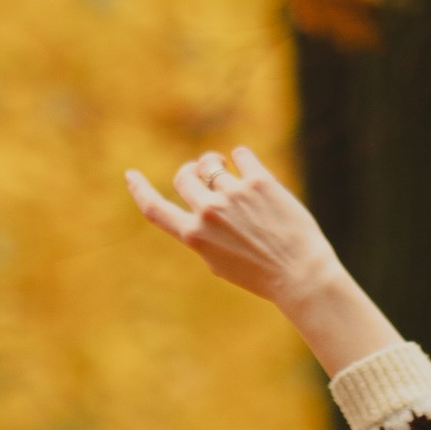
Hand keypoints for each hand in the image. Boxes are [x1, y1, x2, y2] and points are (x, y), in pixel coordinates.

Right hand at [124, 147, 394, 374]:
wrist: (300, 274)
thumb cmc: (261, 274)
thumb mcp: (220, 262)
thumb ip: (203, 233)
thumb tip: (199, 199)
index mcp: (194, 236)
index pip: (155, 208)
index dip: (139, 190)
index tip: (130, 174)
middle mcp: (209, 213)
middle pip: (184, 176)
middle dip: (191, 170)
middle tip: (206, 170)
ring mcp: (234, 195)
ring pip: (213, 164)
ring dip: (217, 163)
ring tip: (230, 168)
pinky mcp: (260, 182)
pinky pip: (241, 155)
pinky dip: (241, 156)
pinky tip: (246, 162)